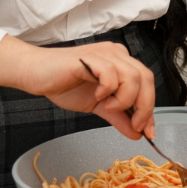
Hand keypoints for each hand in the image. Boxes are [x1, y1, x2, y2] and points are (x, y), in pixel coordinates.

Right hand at [0, 36, 155, 139]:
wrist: (36, 74)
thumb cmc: (64, 85)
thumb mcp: (98, 106)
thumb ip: (118, 118)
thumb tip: (137, 134)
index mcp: (121, 63)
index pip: (146, 83)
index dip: (150, 108)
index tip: (148, 132)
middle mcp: (116, 54)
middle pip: (145, 78)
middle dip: (144, 107)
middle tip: (135, 125)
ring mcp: (104, 54)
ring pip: (132, 76)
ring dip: (125, 99)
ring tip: (109, 108)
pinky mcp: (89, 58)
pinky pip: (110, 73)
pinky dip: (108, 90)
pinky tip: (96, 96)